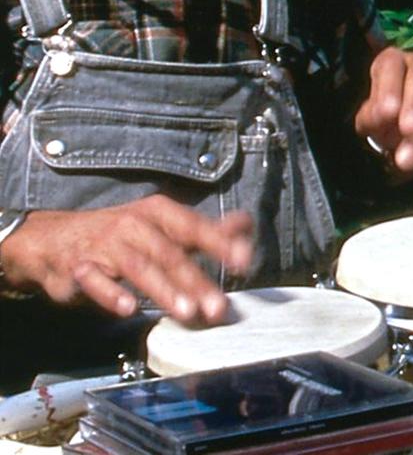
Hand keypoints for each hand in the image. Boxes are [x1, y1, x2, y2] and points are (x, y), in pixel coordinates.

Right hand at [0, 197, 253, 322]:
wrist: (52, 239)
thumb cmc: (119, 235)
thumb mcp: (161, 226)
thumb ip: (204, 230)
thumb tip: (246, 225)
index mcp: (157, 213)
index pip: (194, 227)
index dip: (219, 243)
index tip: (243, 262)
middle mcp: (132, 226)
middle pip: (170, 254)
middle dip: (196, 281)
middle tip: (218, 307)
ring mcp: (104, 246)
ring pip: (138, 268)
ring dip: (164, 290)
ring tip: (186, 311)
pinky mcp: (78, 268)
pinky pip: (94, 281)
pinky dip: (111, 294)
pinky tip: (129, 309)